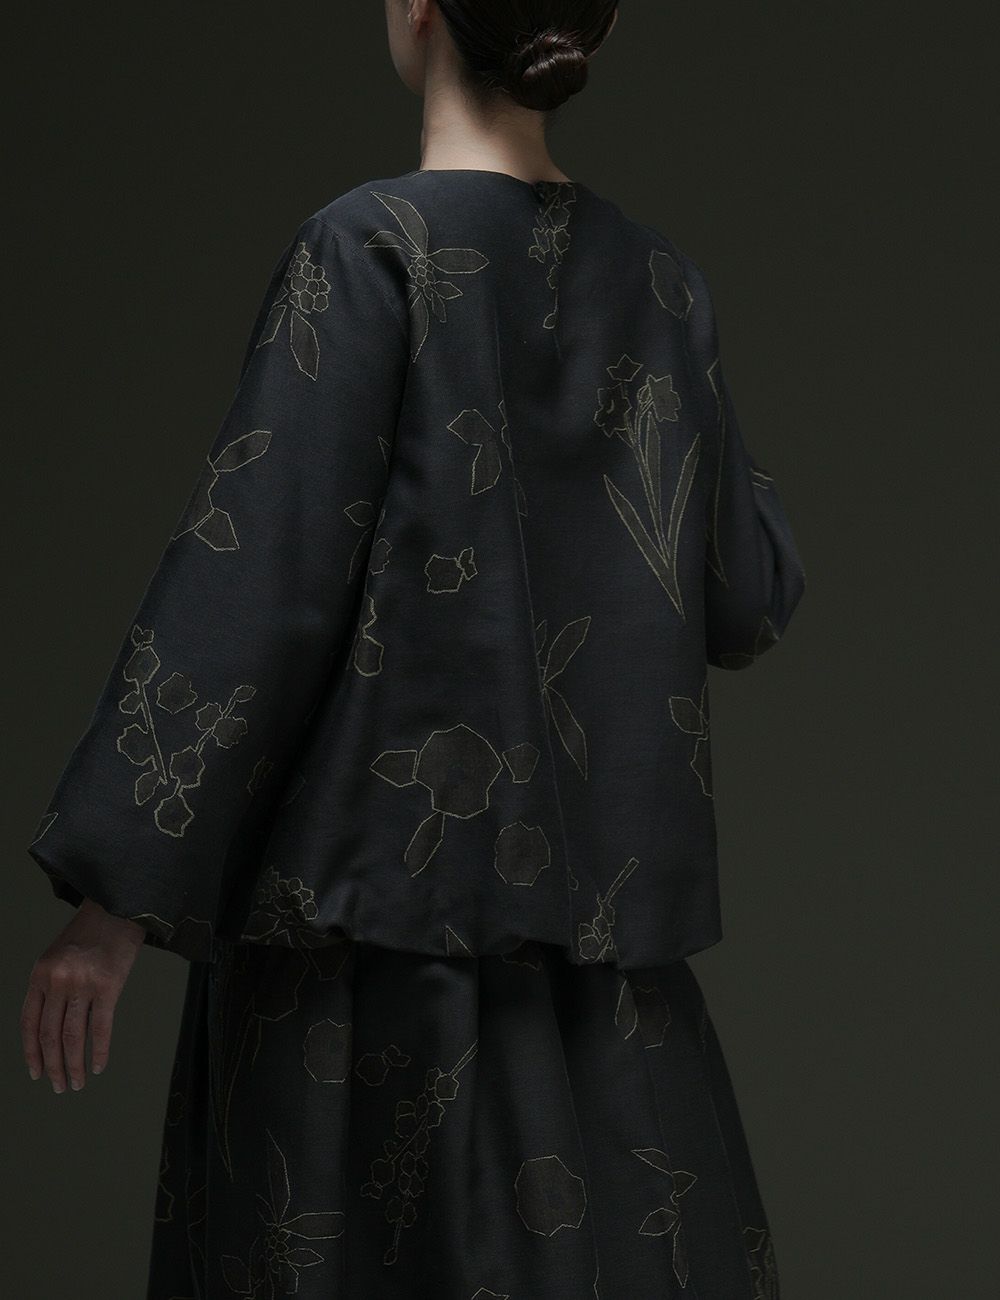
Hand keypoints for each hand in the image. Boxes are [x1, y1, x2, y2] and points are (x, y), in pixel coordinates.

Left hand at [21, 899, 145, 1092]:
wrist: (119, 906)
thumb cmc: (91, 931)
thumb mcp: (59, 955)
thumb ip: (52, 986)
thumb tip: (54, 1029)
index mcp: (40, 973)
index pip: (29, 1023)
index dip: (32, 1053)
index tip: (37, 1073)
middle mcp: (57, 980)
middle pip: (50, 1035)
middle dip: (53, 1067)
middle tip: (59, 1086)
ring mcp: (82, 983)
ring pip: (73, 1037)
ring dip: (74, 1065)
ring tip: (78, 1083)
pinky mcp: (109, 986)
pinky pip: (101, 1028)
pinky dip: (99, 1052)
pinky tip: (98, 1065)